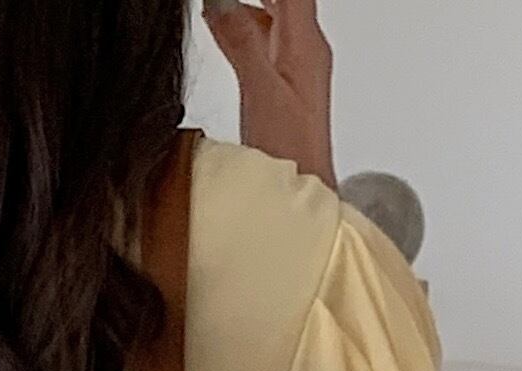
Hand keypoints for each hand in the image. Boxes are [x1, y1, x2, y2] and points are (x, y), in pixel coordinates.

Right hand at [203, 0, 335, 188]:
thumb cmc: (293, 156)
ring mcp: (296, 68)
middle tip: (221, 0)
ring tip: (215, 4)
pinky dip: (241, 24)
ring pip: (271, 14)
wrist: (305, 200)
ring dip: (244, 1)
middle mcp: (306, 51)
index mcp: (306, 45)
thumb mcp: (261, 91)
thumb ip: (241, 40)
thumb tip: (220, 0)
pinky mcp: (284, 86)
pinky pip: (263, 40)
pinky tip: (220, 23)